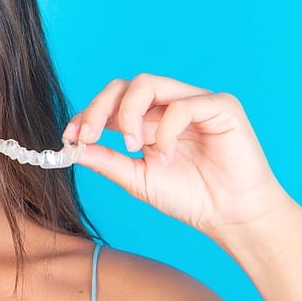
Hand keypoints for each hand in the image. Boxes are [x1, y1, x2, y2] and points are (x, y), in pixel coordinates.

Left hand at [63, 73, 292, 237]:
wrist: (231, 216)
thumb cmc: (190, 197)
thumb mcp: (138, 179)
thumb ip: (108, 161)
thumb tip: (73, 149)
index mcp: (149, 120)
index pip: (112, 101)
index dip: (88, 114)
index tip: (70, 137)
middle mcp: (170, 104)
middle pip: (125, 85)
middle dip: (99, 109)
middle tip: (87, 136)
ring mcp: (196, 101)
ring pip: (149, 84)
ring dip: (129, 114)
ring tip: (133, 147)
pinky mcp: (221, 107)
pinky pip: (183, 105)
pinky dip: (165, 131)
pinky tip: (166, 155)